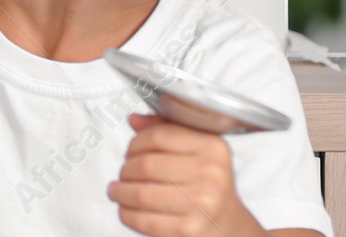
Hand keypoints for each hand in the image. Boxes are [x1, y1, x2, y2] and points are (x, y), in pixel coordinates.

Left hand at [108, 113, 266, 236]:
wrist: (229, 225)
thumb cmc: (208, 185)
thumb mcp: (197, 150)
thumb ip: (166, 129)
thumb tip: (135, 119)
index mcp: (212, 147)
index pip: (158, 135)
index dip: (135, 143)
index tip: (129, 152)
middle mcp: (211, 174)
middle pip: (146, 164)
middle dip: (125, 169)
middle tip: (122, 174)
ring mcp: (202, 204)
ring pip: (141, 192)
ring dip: (120, 192)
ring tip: (116, 191)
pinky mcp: (189, 230)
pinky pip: (144, 220)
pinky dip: (126, 214)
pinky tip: (125, 209)